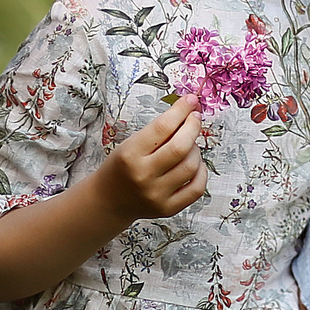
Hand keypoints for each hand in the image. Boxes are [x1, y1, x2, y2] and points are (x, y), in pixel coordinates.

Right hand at [90, 94, 207, 221]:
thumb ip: (158, 131)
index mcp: (130, 154)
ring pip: (191, 166)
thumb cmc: (122, 167)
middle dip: (193, 127)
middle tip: (195, 118)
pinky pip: (197, 188)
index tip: (191, 101)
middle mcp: (143, 176)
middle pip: (180, 147)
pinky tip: (194, 164)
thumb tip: (189, 110)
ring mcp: (157, 195)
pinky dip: (201, 172)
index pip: (163, 127)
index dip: (181, 111)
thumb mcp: (130, 143)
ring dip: (195, 149)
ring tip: (188, 145)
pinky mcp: (168, 208)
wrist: (109, 200)